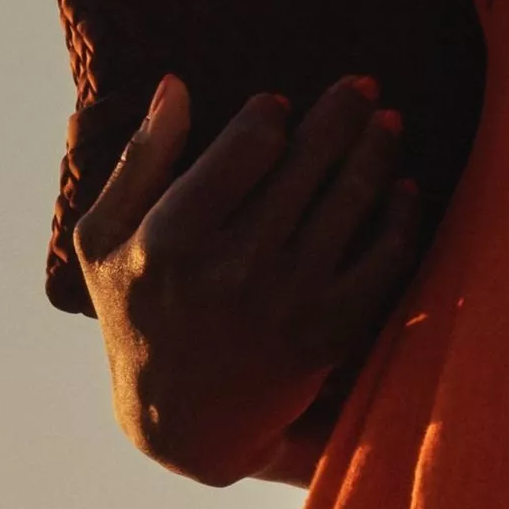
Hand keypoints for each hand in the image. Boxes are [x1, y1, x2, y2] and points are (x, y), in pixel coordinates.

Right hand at [79, 74, 432, 482]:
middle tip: (363, 88)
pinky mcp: (328, 333)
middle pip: (307, 166)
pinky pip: (382, 260)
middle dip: (342, 115)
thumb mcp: (103, 242)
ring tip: (388, 122)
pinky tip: (404, 187)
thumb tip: (173, 85)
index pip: (245, 149)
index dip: (272, 117)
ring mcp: (286, 302)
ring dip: (377, 151)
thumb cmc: (137, 316)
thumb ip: (139, 162)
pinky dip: (401, 217)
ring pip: (350, 203)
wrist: (179, 423)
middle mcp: (233, 268)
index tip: (280, 107)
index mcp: (172, 238)